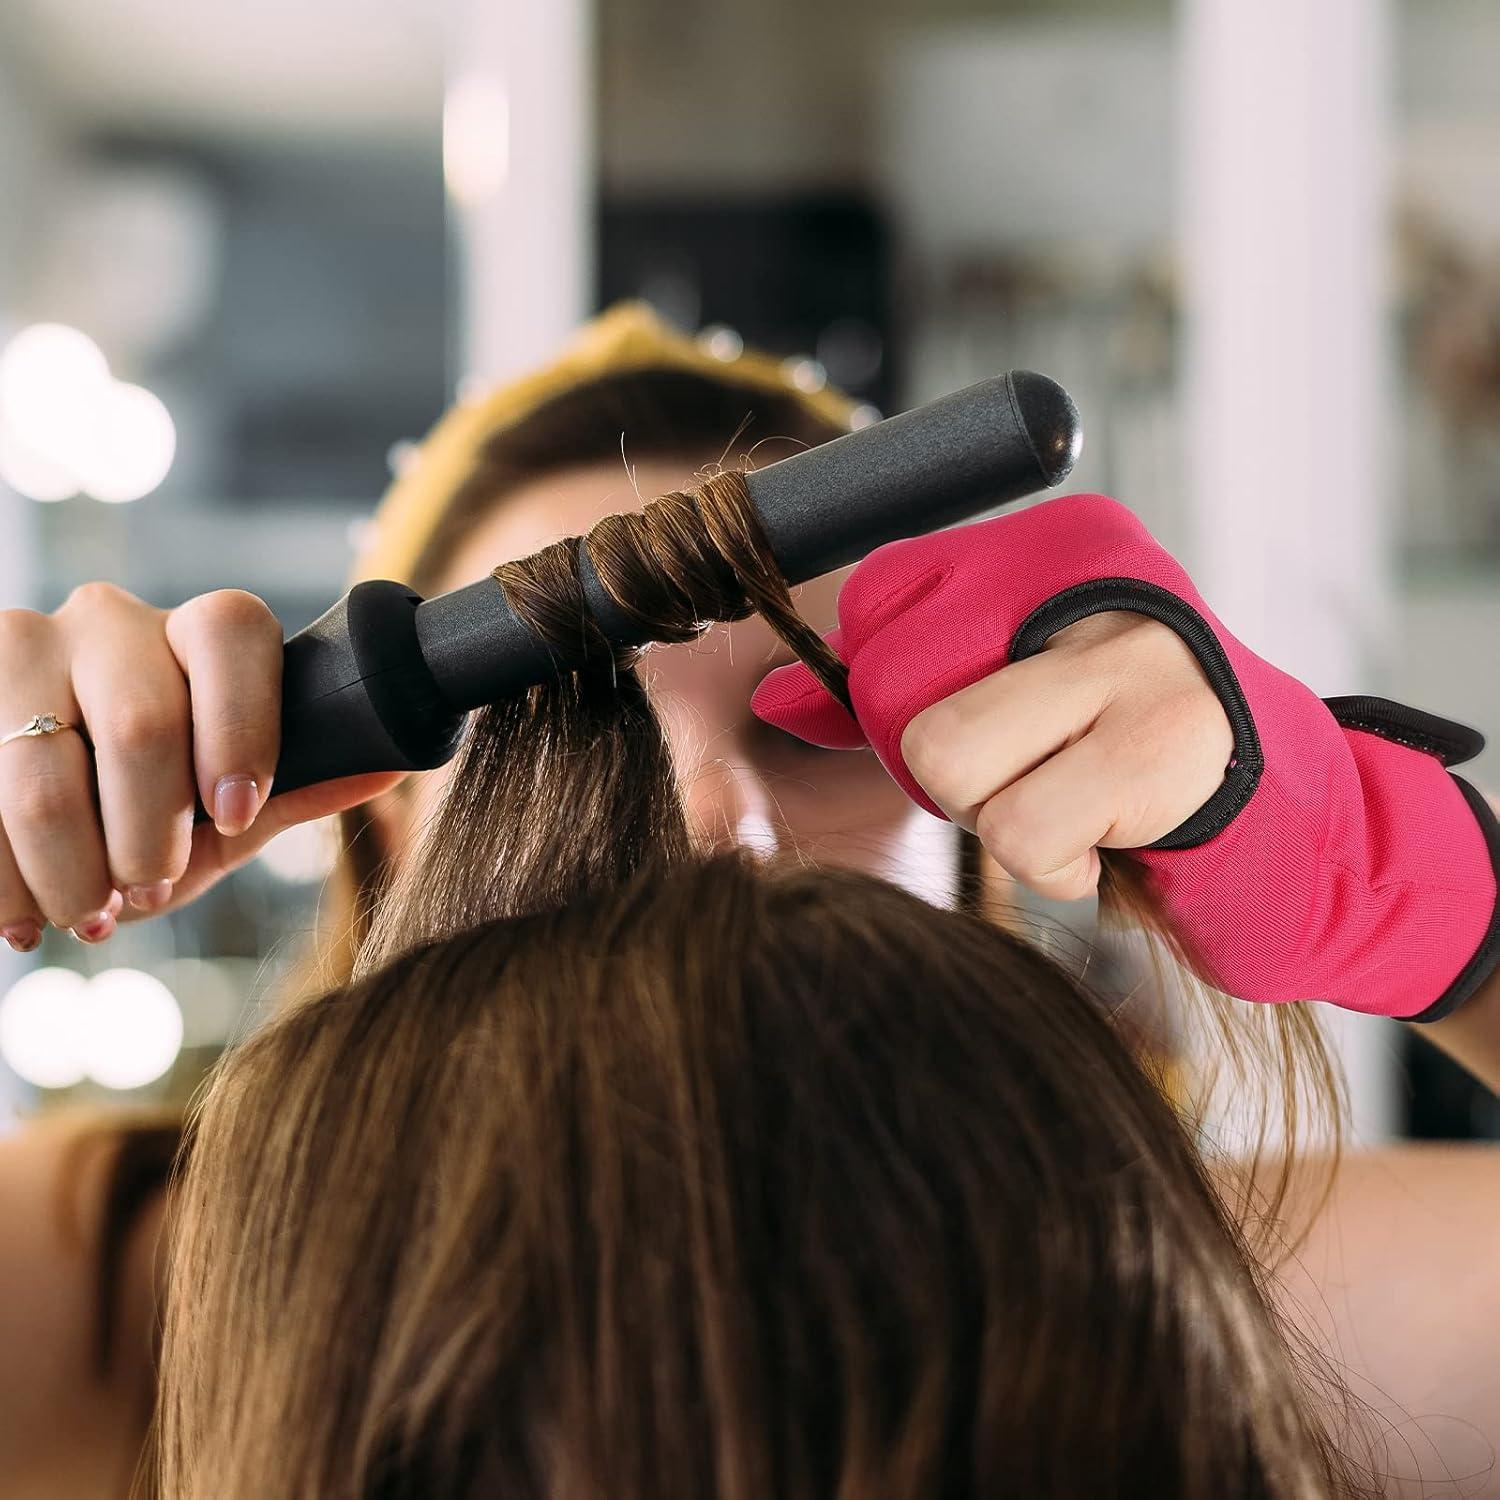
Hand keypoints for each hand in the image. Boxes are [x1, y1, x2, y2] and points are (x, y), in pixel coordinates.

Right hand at [0, 583, 402, 949]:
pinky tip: (20, 919)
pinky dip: (3, 879)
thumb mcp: (232, 808)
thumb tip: (391, 762)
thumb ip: (298, 786)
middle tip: (150, 888)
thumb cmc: (159, 806)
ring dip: (70, 871)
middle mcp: (109, 618)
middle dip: (150, 835)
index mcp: (199, 632)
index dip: (243, 728)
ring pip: (44, 773)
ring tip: (88, 913)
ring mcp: (18, 644)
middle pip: (140, 722)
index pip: (232, 632)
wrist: (39, 809)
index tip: (239, 812)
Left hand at [753, 494, 1498, 1018]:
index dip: (882, 693)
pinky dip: (1057, 867)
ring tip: (1074, 809)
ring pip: (948, 760)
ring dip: (999, 821)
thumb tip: (772, 699)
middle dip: (941, 773)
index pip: (882, 601)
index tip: (959, 729)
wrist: (1300, 827)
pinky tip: (1116, 840)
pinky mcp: (1162, 745)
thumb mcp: (1017, 703)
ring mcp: (1128, 654)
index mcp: (1048, 550)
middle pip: (895, 689)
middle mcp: (1088, 578)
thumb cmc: (1128, 763)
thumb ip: (903, 690)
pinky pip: (1026, 831)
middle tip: (1029, 780)